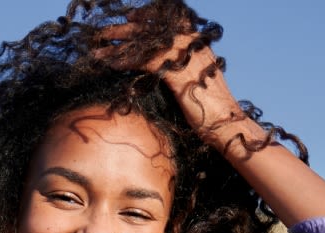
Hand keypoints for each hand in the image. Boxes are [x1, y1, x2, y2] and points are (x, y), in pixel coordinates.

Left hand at [90, 20, 264, 158]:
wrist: (226, 123)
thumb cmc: (210, 107)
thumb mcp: (196, 78)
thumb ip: (182, 66)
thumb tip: (161, 64)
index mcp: (198, 43)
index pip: (170, 20)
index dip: (148, 16)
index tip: (130, 16)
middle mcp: (193, 45)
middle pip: (154, 29)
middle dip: (126, 29)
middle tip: (104, 31)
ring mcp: (186, 58)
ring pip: (146, 44)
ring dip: (119, 44)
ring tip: (99, 47)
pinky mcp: (178, 74)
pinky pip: (145, 62)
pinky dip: (126, 61)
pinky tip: (111, 63)